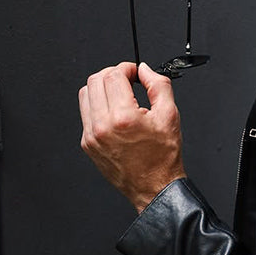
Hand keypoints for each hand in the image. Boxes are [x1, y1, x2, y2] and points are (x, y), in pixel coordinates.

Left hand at [78, 61, 185, 212]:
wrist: (154, 187)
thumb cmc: (163, 157)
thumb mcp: (170, 115)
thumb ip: (158, 85)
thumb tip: (145, 70)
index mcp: (123, 117)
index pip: (114, 75)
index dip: (126, 68)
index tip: (135, 72)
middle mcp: (102, 126)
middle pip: (95, 80)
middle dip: (112, 74)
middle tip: (127, 79)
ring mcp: (91, 135)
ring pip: (86, 94)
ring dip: (102, 87)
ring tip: (119, 93)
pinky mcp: (87, 143)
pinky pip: (85, 113)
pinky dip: (98, 105)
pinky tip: (114, 110)